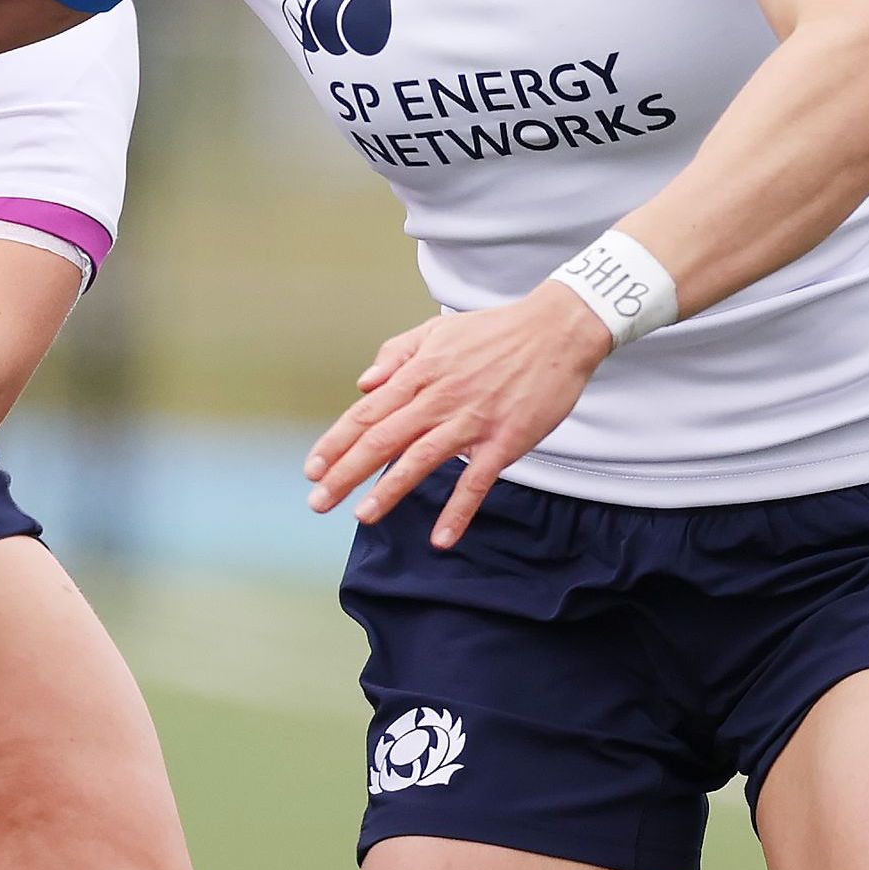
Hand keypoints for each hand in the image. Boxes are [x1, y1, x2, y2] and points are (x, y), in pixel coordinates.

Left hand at [302, 284, 613, 548]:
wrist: (557, 330)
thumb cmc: (495, 331)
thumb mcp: (437, 330)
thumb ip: (396, 353)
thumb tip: (363, 384)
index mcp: (419, 374)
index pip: (366, 414)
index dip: (336, 443)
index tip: (312, 469)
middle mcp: (438, 398)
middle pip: (382, 440)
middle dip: (345, 473)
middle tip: (317, 502)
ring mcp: (471, 421)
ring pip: (420, 460)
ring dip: (388, 490)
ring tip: (361, 516)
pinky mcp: (504, 440)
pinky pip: (476, 481)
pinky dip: (458, 511)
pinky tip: (441, 539)